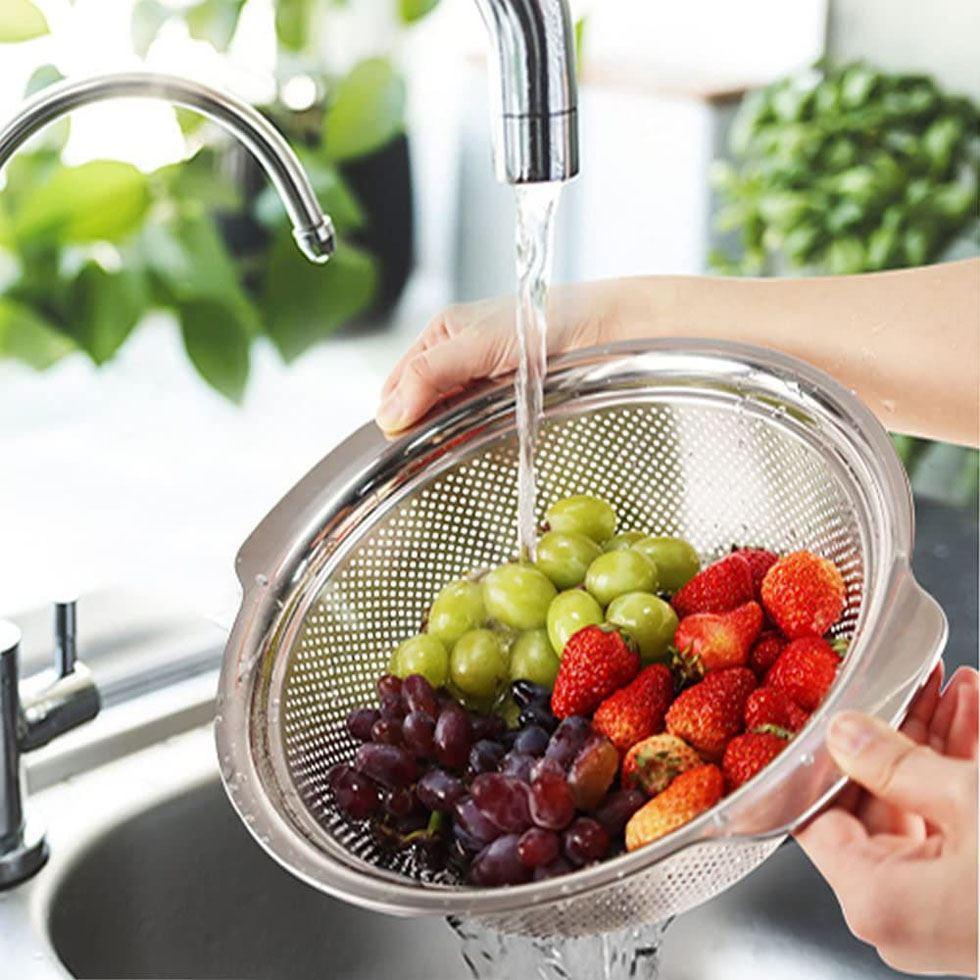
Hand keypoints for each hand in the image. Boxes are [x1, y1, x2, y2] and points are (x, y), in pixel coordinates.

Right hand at [375, 281, 625, 432]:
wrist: (599, 331)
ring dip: (459, 437)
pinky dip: (487, 442)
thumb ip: (427, 375)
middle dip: (430, 428)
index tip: (407, 434)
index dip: (398, 413)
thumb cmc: (540, 320)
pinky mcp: (504, 412)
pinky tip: (501, 432)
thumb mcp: (474, 342)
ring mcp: (480, 390)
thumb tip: (390, 415)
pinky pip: (481, 439)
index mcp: (438, 338)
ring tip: (482, 424)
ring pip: (450, 430)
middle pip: (420, 412)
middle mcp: (455, 365)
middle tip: (448, 431)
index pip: (396, 387)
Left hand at [796, 665, 978, 976]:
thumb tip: (845, 734)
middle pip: (873, 804)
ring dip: (938, 743)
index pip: (814, 816)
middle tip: (910, 683)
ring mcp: (944, 911)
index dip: (820, 756)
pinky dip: (963, 775)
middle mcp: (902, 915)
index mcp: (877, 898)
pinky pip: (957, 829)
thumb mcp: (970, 796)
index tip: (830, 708)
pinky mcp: (979, 900)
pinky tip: (979, 716)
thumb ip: (895, 761)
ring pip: (920, 810)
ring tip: (955, 686)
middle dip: (897, 733)